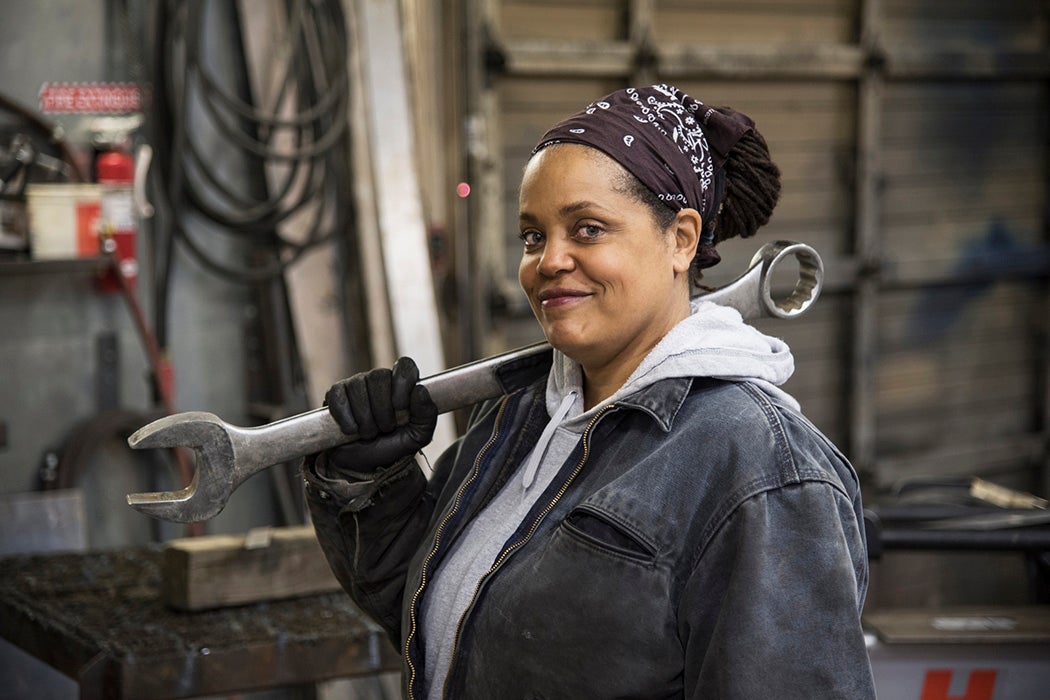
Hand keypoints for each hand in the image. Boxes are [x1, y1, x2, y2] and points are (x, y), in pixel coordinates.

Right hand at [323, 357, 437, 475]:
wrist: (365, 465)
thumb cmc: (393, 445)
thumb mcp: (417, 436)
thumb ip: (426, 415)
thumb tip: (419, 390)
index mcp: (402, 385)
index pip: (404, 366)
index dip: (402, 384)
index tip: (400, 408)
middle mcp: (379, 379)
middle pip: (379, 377)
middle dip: (382, 410)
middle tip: (385, 429)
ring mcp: (356, 384)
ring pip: (358, 387)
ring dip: (365, 419)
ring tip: (369, 433)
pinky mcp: (336, 394)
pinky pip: (339, 396)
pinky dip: (346, 418)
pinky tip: (351, 430)